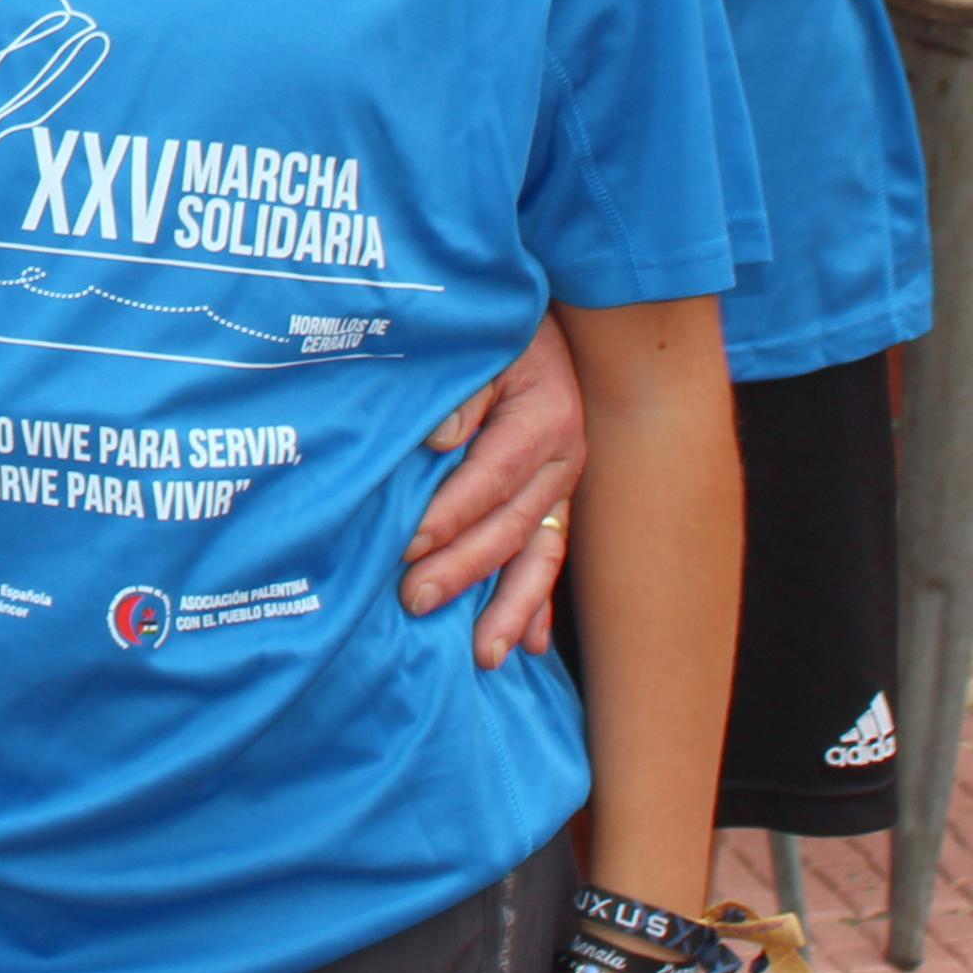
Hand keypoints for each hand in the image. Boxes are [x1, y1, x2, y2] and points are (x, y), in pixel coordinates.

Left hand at [405, 313, 583, 665]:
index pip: (490, 479)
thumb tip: (438, 439)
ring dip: (509, 608)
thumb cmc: (500, 325)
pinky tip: (527, 645)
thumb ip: (463, 388)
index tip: (407, 547)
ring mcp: (565, 486)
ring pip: (539, 557)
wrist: (547, 315)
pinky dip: (539, 603)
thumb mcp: (484, 341)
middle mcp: (565, 460)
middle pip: (511, 528)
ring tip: (483, 657)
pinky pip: (551, 557)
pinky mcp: (558, 499)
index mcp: (544, 420)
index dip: (449, 515)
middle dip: (463, 571)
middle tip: (414, 601)